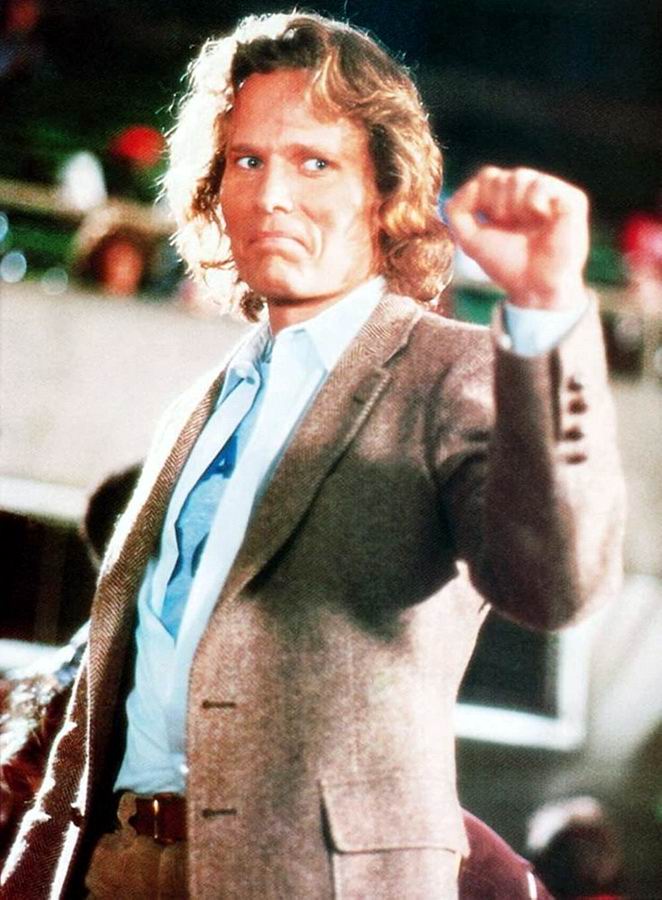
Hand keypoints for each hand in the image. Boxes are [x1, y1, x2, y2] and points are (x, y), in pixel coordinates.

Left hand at [446, 166, 589, 308]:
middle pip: (501, 177)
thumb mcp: (469, 239)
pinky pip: (542, 185)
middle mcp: (530, 192)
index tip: (491, 224)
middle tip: (511, 227)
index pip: (487, 177)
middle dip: (497, 206)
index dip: (481, 199)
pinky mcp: (571, 199)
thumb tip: (470, 183)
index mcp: (508, 200)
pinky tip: (542, 220)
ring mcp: (551, 193)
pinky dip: (534, 203)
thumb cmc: (506, 264)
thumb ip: (457, 210)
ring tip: (527, 225)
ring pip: (520, 177)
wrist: (534, 286)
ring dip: (514, 206)